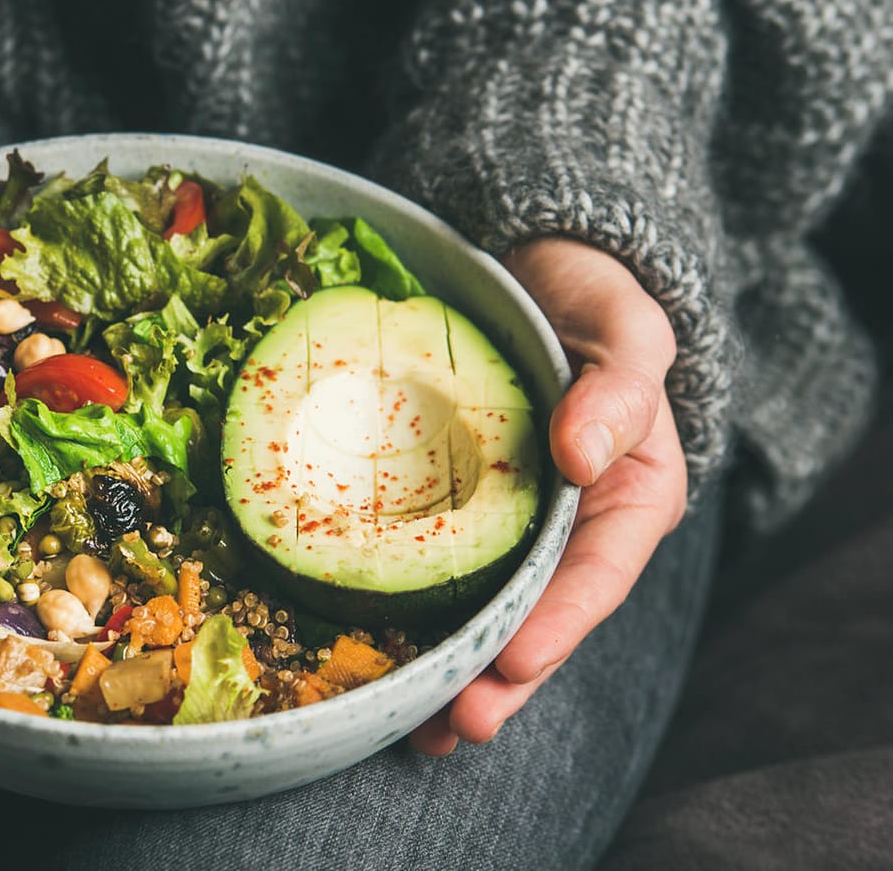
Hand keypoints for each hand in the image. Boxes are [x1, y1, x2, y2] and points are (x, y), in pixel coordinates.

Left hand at [410, 237, 687, 754]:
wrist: (539, 275)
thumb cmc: (593, 303)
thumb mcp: (627, 329)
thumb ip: (620, 389)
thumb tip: (583, 452)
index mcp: (627, 497)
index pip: (598, 575)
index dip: (559, 624)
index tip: (514, 661)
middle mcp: (571, 527)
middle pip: (540, 617)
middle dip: (499, 677)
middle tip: (454, 725)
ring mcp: (512, 524)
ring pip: (488, 611)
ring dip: (454, 671)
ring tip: (417, 728)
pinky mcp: (455, 510)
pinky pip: (435, 568)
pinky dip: (411, 617)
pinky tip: (376, 658)